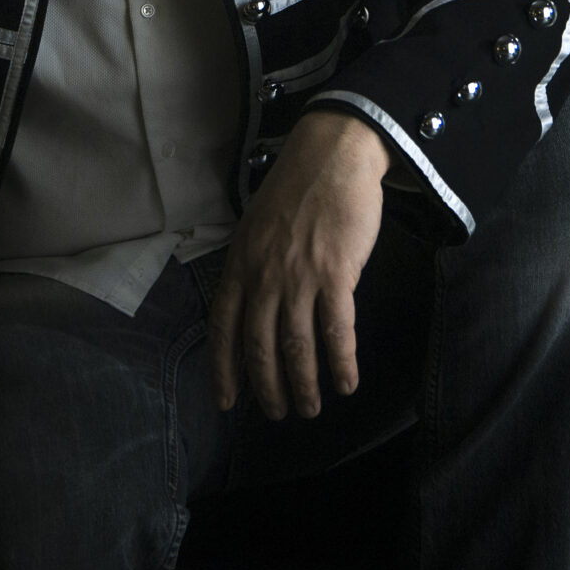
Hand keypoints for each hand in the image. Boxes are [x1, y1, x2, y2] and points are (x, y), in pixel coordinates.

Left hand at [207, 111, 390, 419]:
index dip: (224, 369)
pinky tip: (346, 383)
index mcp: (240, 264)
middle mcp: (263, 276)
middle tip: (278, 413)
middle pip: (260, 347)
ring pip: (297, 347)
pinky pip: (337, 332)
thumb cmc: (297, 189)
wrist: (333, 156)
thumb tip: (256, 309)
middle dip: (268, 388)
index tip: (227, 402)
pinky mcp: (335, 275)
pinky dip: (341, 363)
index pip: (223, 328)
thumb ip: (253, 268)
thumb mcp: (256, 227)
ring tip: (311, 408)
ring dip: (304, 385)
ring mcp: (299, 278)